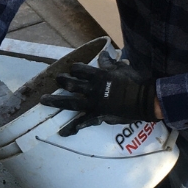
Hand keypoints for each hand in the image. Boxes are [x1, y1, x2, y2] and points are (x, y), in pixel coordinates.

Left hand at [40, 62, 154, 135]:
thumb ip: (109, 63)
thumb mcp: (121, 68)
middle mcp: (92, 89)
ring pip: (71, 102)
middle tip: (56, 80)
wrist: (144, 99)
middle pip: (71, 84)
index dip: (74, 69)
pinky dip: (74, 127)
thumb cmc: (134, 82)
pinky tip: (63, 132)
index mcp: (98, 76)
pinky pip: (84, 122)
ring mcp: (93, 103)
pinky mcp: (98, 115)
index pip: (81, 70)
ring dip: (56, 101)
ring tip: (44, 100)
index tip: (71, 70)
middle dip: (62, 81)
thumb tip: (103, 54)